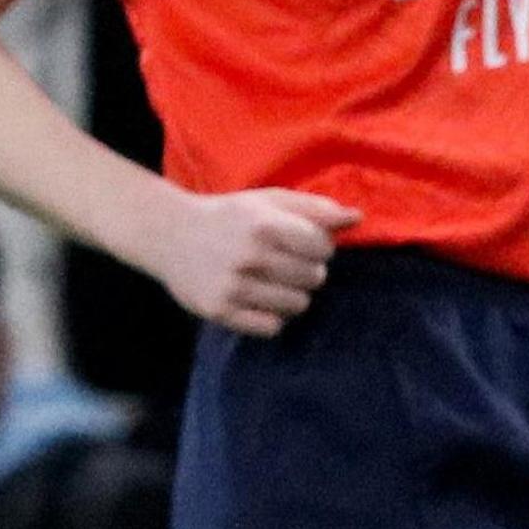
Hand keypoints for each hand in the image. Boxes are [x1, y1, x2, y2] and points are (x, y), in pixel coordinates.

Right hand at [148, 186, 358, 334]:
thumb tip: (357, 218)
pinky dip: (272, 317)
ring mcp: (233, 286)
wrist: (171, 234)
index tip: (305, 245)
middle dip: (308, 271)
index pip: (323, 248)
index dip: (320, 247)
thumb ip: (315, 209)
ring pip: (297, 305)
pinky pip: (271, 327)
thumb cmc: (231, 216)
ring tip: (275, 282)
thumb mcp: (271, 200)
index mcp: (265, 224)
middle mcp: (249, 256)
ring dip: (293, 295)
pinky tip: (260, 300)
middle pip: (314, 278)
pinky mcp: (219, 311)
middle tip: (287, 264)